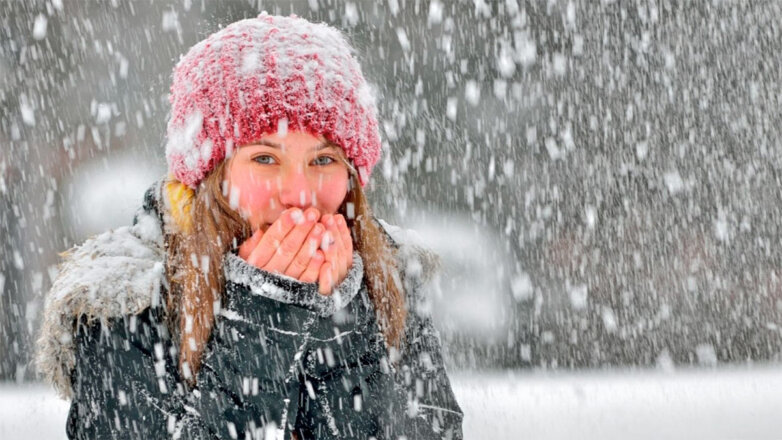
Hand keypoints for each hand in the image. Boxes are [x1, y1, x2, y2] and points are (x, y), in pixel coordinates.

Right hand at [237, 209, 353, 294]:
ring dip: (311, 244)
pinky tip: (322, 254)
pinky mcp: (295, 296)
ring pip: (298, 263)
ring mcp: (282, 286)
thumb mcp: (244, 261)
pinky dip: (314, 268)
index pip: (270, 240)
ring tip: (321, 228)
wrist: (253, 311)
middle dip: (301, 230)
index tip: (295, 211)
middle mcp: (267, 275)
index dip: (283, 225)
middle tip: (313, 214)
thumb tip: (260, 230)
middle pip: (286, 249)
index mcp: (254, 263)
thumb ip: (251, 246)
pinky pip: (306, 281)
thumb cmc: (251, 276)